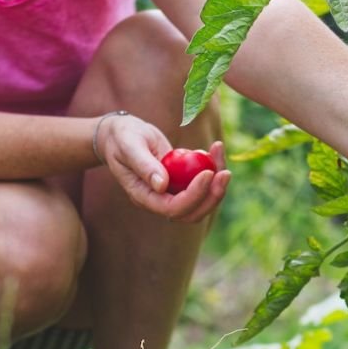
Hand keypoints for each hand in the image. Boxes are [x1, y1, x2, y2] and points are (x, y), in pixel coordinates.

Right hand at [95, 114, 231, 222]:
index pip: (173, 208)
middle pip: (193, 213)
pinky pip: (204, 186)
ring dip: (218, 184)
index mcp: (143, 196)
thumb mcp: (129, 146)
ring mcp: (172, 193)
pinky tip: (214, 150)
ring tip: (220, 153)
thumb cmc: (121, 138)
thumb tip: (162, 185)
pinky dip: (214, 169)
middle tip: (226, 173)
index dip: (194, 195)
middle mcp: (159, 200)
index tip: (208, 173)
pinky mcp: (182, 184)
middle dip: (213, 196)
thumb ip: (143, 165)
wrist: (122, 135)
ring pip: (202, 201)